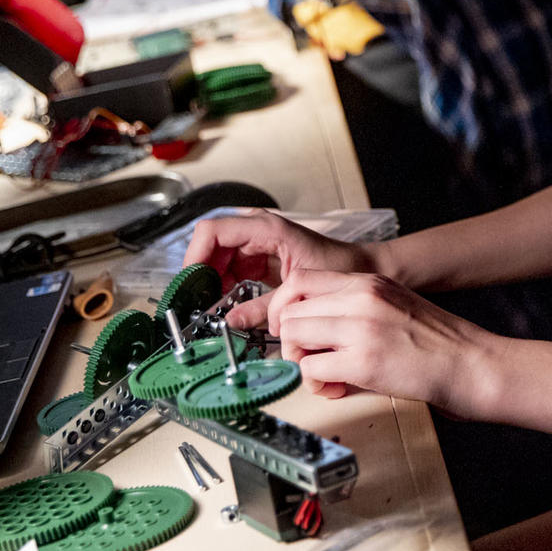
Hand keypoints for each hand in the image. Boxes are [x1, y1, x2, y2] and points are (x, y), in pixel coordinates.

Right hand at [182, 208, 379, 328]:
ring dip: (210, 280)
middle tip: (197, 302)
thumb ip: (260, 308)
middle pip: (210, 244)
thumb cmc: (337, 269)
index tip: (191, 284)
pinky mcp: (258, 254)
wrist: (360, 266)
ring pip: (217, 256)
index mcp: (266, 229)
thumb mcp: (296, 292)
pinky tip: (224, 303)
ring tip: (209, 306)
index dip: (195, 256)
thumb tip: (230, 321)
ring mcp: (257, 240)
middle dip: (200, 273)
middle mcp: (258, 229)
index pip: (212, 231)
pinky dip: (223, 284)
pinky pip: (230, 266)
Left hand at [270, 269, 497, 415]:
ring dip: (301, 361)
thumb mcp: (395, 305)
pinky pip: (310, 368)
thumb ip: (355, 309)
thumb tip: (314, 332)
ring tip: (325, 374)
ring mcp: (362, 326)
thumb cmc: (440, 343)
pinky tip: (339, 387)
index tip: (293, 328)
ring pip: (294, 336)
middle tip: (310, 357)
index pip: (301, 279)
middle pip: (291, 309)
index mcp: (369, 282)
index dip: (287, 307)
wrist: (473, 364)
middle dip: (292, 339)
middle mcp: (362, 297)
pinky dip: (316, 383)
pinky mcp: (364, 361)